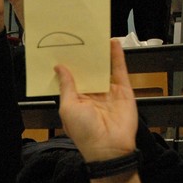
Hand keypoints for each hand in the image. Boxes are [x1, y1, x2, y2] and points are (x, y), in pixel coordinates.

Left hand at [55, 40, 136, 161]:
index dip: (67, 65)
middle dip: (83, 57)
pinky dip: (116, 56)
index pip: (71, 78)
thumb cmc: (83, 131)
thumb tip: (59, 68)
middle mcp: (92, 94)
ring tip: (93, 36)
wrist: (109, 147)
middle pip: (88, 71)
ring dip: (99, 54)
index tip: (60, 49)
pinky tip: (112, 43)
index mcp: (76, 100)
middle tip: (77, 37)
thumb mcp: (68, 107)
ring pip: (103, 68)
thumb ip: (66, 86)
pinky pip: (119, 70)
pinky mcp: (123, 90)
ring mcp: (108, 92)